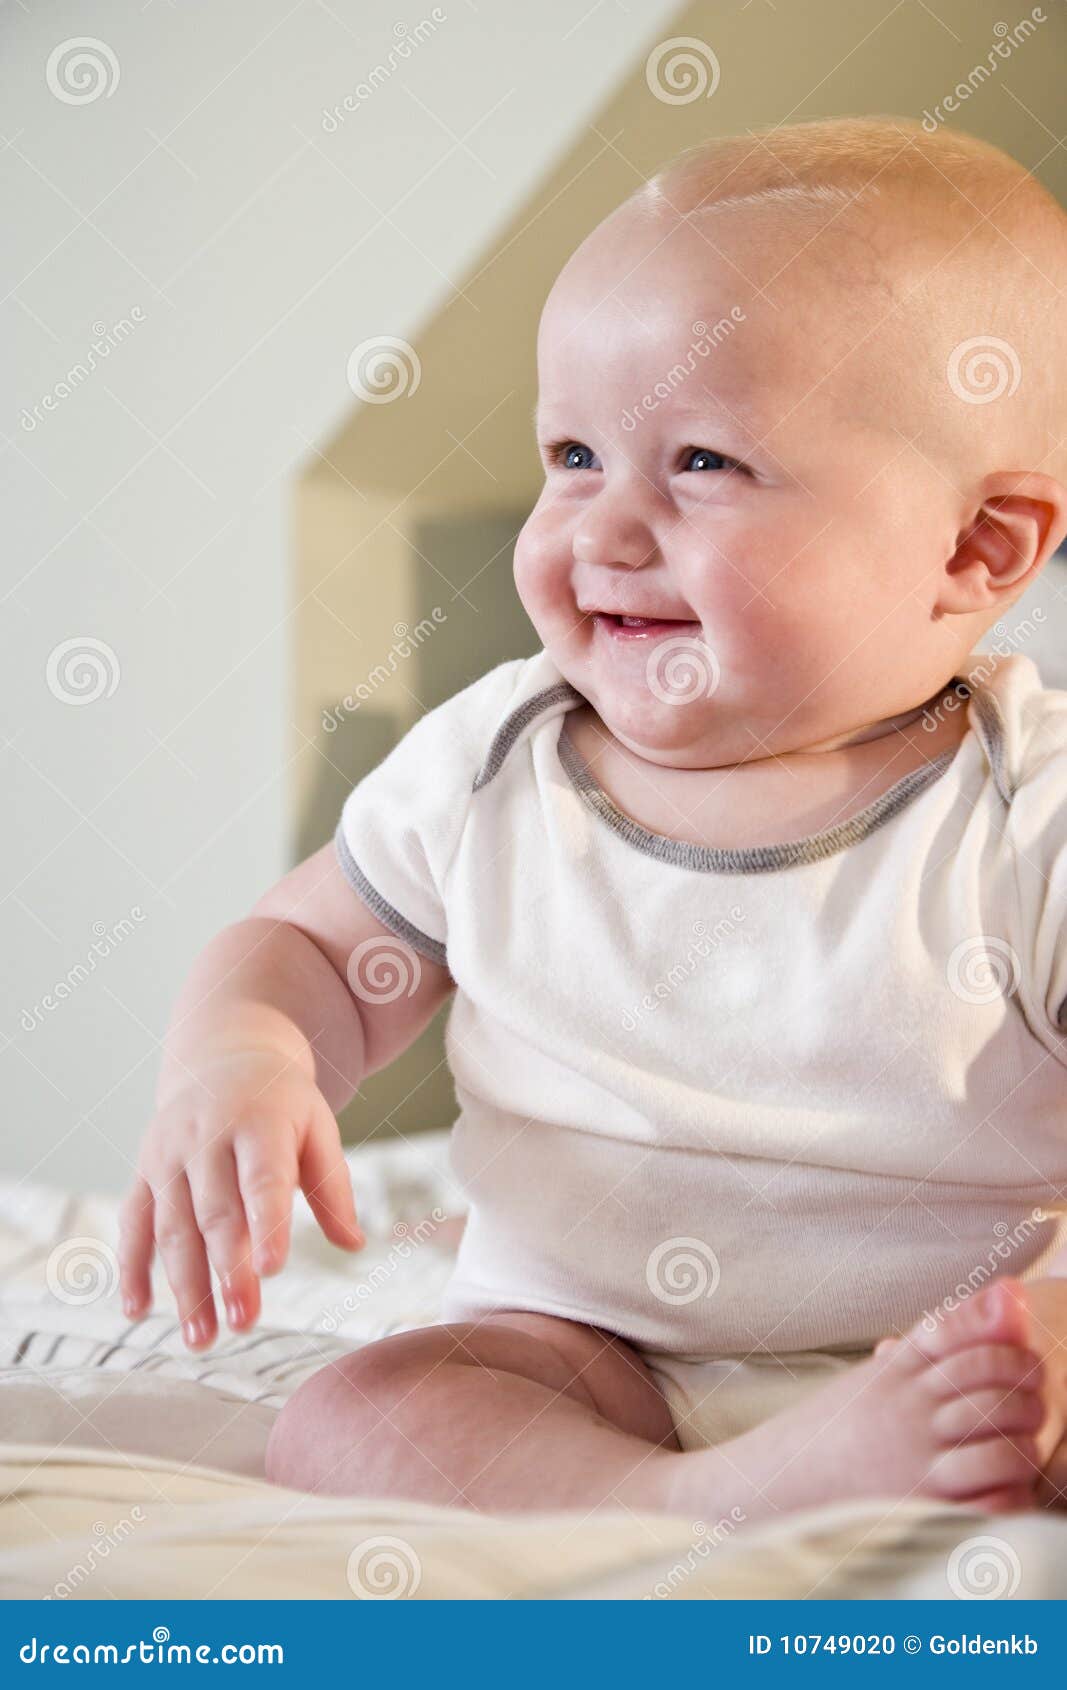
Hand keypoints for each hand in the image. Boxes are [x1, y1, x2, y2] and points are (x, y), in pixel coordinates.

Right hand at [118, 1049, 364, 1348]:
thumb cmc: (282, 1105)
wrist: (224, 1057)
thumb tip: (355, 1244)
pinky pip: (134, 1222)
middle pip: (215, 1212)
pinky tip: (139, 1311)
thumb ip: (334, 1187)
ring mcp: (169, 1155)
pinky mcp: (144, 1171)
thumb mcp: (317, 1128)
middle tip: (244, 1322)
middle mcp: (206, 1138)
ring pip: (172, 1227)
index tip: (271, 1270)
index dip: (265, 1224)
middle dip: (227, 1271)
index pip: (262, 1179)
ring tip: (202, 1339)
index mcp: (258, 1123)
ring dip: (184, 1286)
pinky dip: (132, 1267)